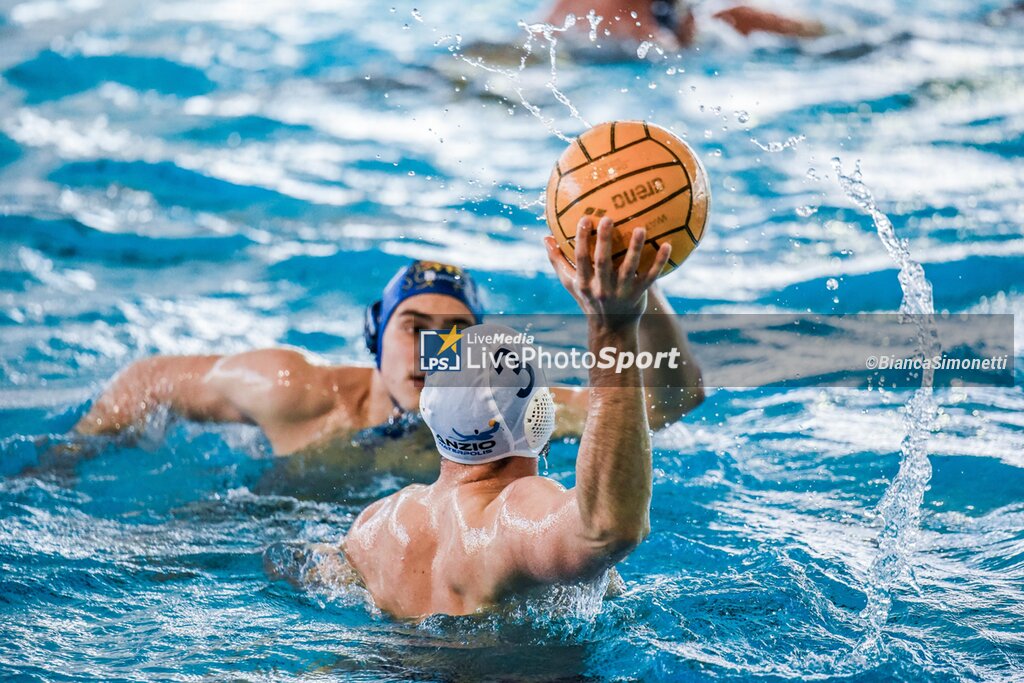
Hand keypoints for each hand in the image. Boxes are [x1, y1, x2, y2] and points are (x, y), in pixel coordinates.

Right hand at [545, 216, 670, 327]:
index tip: (584, 219)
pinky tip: (666, 245)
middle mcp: (602, 288)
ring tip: (640, 228)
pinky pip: (651, 276)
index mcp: (585, 283)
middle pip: (603, 262)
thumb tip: (546, 238)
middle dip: (604, 240)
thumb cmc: (588, 299)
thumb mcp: (571, 283)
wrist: (611, 327)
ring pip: (629, 268)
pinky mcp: (639, 294)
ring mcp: (622, 292)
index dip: (581, 239)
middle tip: (608, 218)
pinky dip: (659, 262)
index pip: (581, 259)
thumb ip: (558, 261)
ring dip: (635, 249)